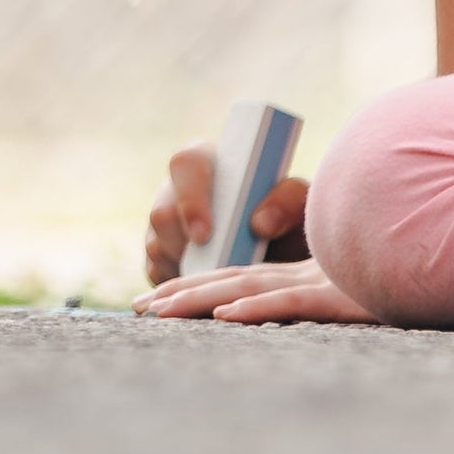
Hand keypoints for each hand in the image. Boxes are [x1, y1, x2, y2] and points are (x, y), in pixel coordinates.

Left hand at [133, 258, 373, 322]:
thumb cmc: (420, 278)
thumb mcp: (376, 293)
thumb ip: (346, 297)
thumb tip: (319, 304)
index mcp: (311, 276)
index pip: (243, 280)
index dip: (198, 288)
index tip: (156, 303)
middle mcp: (310, 275)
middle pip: (232, 281)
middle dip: (180, 293)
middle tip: (136, 309)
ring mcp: (324, 283)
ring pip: (249, 288)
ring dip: (200, 300)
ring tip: (158, 313)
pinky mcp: (343, 296)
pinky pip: (292, 300)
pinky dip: (256, 306)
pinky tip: (225, 315)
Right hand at [142, 141, 312, 287]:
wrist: (281, 253)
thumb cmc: (288, 218)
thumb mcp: (297, 205)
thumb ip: (286, 203)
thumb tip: (259, 224)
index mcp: (208, 164)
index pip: (185, 164)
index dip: (190, 199)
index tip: (206, 236)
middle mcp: (177, 191)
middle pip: (162, 213)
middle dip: (186, 244)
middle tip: (216, 267)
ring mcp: (163, 226)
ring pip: (156, 247)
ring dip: (187, 267)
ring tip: (223, 277)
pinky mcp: (158, 258)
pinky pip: (156, 274)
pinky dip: (182, 286)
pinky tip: (210, 289)